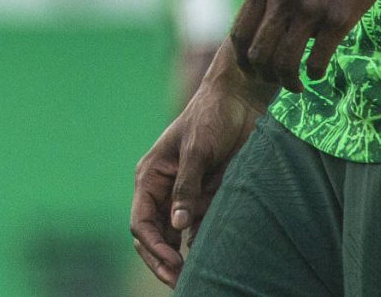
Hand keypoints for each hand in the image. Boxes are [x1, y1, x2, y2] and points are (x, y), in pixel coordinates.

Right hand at [131, 52, 270, 286]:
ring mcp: (186, 197)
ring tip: (194, 280)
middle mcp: (164, 191)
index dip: (152, 246)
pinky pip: (200, 230)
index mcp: (151, 177)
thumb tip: (177, 226)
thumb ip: (187, 188)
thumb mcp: (196, 150)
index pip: (141, 222)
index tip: (172, 263)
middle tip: (180, 282)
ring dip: (180, 259)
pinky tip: (211, 262)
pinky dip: (201, 248)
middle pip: (153, 236)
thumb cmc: (210, 118)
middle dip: (162, 261)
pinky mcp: (208, 199)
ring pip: (174, 239)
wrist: (240, 101)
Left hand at [228, 0, 380, 92]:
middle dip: (264, 75)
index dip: (242, 60)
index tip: (251, 72)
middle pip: (259, 52)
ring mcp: (308, 8)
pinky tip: (317, 74)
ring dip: (289, 81)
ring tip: (297, 85)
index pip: (239, 32)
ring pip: (285, 61)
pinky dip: (314, 73)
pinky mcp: (338, 18)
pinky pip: (317, 60)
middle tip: (276, 82)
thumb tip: (264, 25)